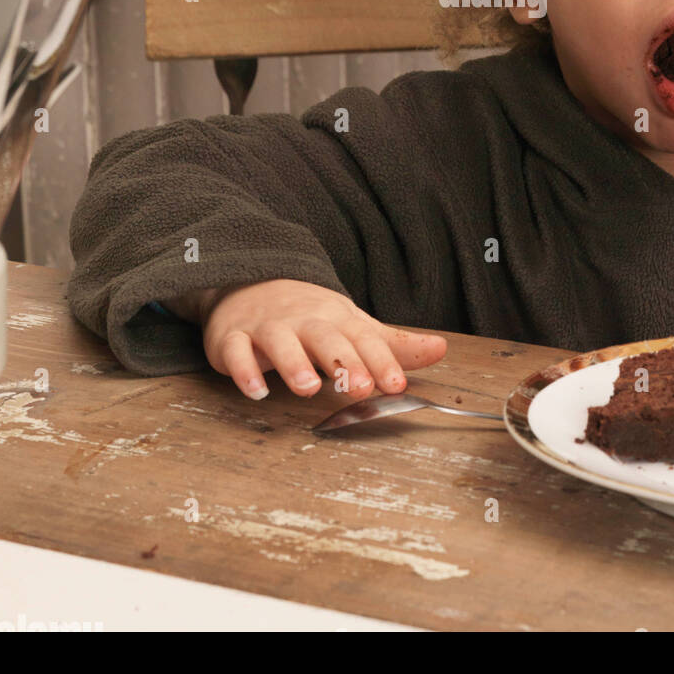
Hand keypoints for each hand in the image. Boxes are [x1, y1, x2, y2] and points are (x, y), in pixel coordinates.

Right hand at [199, 278, 446, 400]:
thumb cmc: (311, 316)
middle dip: (344, 361)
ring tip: (309, 388)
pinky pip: (235, 351)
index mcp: (337, 319)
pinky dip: (243, 370)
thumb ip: (394, 345)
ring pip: (280, 341)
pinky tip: (255, 390)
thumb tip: (440, 349)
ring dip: (294, 364)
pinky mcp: (232, 337)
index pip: (363, 339)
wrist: (252, 284)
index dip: (381, 361)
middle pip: (325, 337)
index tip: (397, 384)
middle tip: (360, 388)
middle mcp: (304, 320)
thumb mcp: (354, 326)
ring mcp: (267, 327)